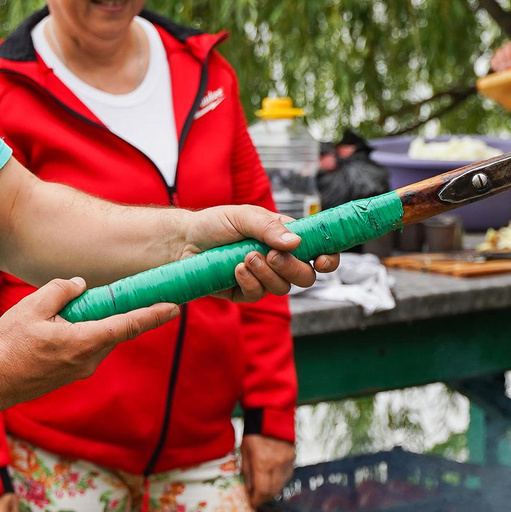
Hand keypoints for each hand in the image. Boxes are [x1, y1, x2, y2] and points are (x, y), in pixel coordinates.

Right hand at [0, 278, 179, 416]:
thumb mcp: (32, 307)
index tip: (175, 307)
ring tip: (58, 316)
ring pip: (99, 339)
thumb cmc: (9, 345)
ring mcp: (80, 370)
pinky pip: (86, 348)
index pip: (128, 324)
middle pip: (114, 330)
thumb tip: (80, 285)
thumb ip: (61, 290)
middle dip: (114, 312)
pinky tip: (55, 329)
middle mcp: (89, 360)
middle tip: (109, 296)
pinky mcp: (70, 375)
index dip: (154, 314)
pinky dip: (82, 335)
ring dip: (92, 324)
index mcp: (85, 341)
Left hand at [184, 204, 337, 299]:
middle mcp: (278, 260)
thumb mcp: (243, 216)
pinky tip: (235, 269)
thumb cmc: (214, 223)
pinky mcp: (244, 293)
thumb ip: (268, 227)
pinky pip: (258, 296)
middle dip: (293, 268)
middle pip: (306, 276)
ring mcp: (263, 278)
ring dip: (267, 273)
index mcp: (285, 238)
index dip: (327, 258)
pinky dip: (250, 282)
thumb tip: (296, 242)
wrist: (183, 241)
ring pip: (283, 288)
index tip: (322, 260)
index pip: (318, 251)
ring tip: (246, 257)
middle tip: (272, 255)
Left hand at [241, 434, 295, 504]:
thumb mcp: (244, 453)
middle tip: (256, 499)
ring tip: (262, 490)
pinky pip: (286, 477)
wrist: (271, 417)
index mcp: (263, 462)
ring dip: (271, 491)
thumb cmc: (253, 434)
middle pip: (273, 491)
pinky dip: (278, 482)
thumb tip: (249, 490)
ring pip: (281, 485)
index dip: (256, 500)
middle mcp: (277, 464)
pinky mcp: (293, 458)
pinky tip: (271, 480)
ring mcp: (287, 461)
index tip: (251, 503)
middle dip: (263, 497)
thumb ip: (247, 472)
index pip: (262, 490)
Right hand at [489, 38, 510, 72]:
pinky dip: (496, 66)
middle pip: (509, 47)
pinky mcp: (498, 58)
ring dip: (501, 62)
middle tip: (510, 67)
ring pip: (500, 52)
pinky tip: (500, 72)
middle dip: (509, 58)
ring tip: (504, 70)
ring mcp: (505, 50)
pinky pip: (494, 60)